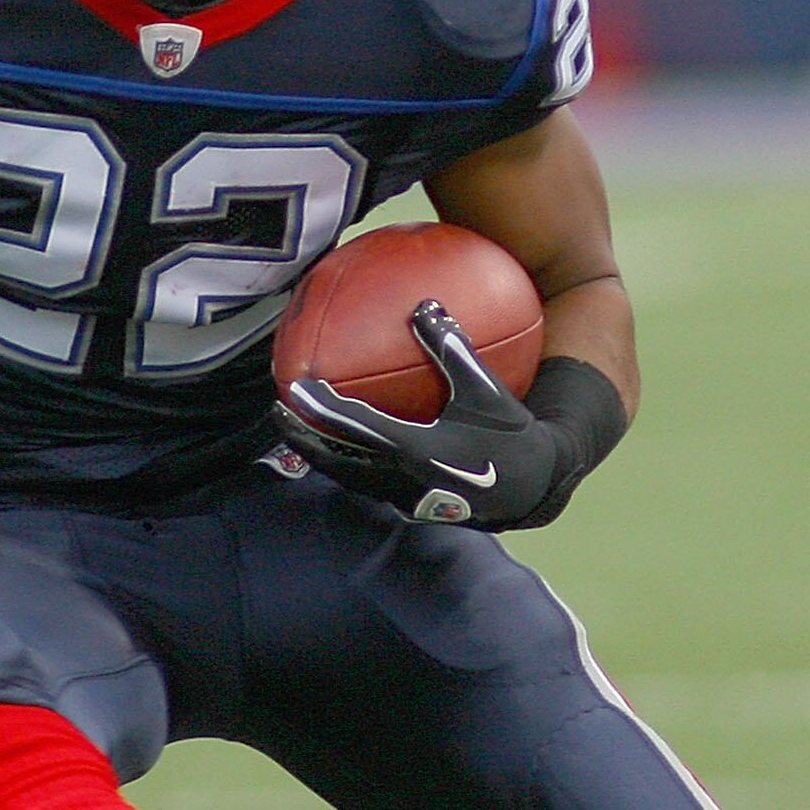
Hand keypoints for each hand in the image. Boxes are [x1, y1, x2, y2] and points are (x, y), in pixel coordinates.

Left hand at [277, 302, 560, 528]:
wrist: (532, 486)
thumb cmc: (510, 432)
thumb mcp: (484, 387)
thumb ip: (451, 347)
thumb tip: (425, 305)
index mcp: (415, 449)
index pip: (353, 426)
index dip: (319, 407)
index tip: (293, 387)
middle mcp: (401, 478)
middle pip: (335, 459)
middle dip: (302, 438)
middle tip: (277, 412)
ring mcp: (402, 496)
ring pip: (346, 476)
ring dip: (319, 453)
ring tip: (298, 430)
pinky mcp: (409, 504)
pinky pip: (364, 481)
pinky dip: (344, 462)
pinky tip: (340, 444)